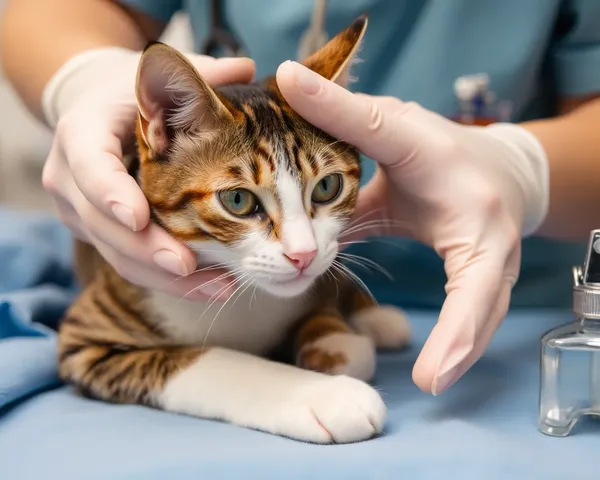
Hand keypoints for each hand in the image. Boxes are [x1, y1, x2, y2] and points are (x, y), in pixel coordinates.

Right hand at [41, 48, 254, 297]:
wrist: (102, 121)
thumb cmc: (135, 98)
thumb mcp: (158, 80)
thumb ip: (197, 76)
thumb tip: (245, 68)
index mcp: (83, 132)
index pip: (89, 165)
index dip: (109, 191)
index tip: (138, 217)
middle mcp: (71, 177)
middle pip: (101, 224)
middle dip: (146, 249)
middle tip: (187, 265)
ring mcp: (82, 212)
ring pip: (117, 255)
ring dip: (166, 277)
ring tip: (220, 285)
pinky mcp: (101, 235)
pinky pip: (132, 264)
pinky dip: (170, 279)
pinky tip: (211, 285)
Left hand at [276, 61, 548, 394]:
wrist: (491, 168)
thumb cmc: (440, 148)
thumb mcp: (395, 128)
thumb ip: (344, 115)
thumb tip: (288, 77)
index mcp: (470, 205)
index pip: (465, 257)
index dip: (450, 302)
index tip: (436, 353)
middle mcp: (492, 241)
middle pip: (485, 296)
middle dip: (460, 339)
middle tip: (433, 379)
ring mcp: (495, 265)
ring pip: (483, 313)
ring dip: (458, 349)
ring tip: (433, 381)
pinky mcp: (486, 279)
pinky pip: (473, 315)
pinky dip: (455, 341)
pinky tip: (435, 369)